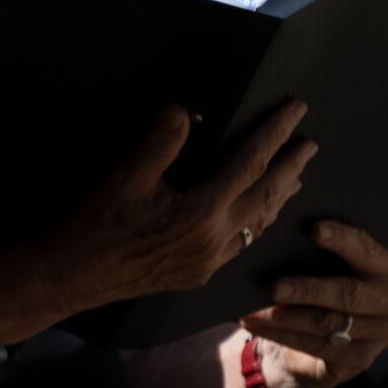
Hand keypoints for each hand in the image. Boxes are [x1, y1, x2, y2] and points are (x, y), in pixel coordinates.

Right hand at [53, 101, 313, 313]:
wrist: (77, 276)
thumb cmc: (98, 227)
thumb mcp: (125, 178)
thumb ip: (159, 144)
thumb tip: (181, 111)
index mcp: (202, 211)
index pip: (250, 163)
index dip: (275, 133)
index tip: (294, 111)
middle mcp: (216, 238)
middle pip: (265, 195)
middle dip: (291, 166)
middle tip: (310, 145)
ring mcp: (210, 260)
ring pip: (259, 223)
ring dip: (279, 196)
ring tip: (296, 177)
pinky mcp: (199, 273)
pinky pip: (242, 243)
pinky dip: (257, 222)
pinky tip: (257, 216)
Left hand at [241, 219, 387, 387]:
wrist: (330, 339)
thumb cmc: (329, 287)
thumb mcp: (333, 268)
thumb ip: (322, 254)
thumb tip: (284, 238)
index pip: (368, 251)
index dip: (343, 240)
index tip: (316, 230)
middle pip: (350, 295)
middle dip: (309, 290)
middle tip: (275, 288)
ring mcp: (381, 335)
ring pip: (328, 324)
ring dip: (286, 318)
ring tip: (253, 311)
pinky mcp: (360, 359)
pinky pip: (317, 346)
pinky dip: (283, 335)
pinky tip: (259, 326)